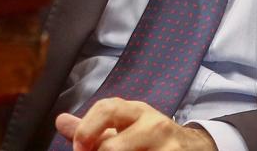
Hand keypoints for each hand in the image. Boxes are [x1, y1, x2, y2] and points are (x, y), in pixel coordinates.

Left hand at [55, 99, 216, 150]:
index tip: (78, 148)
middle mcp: (153, 125)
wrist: (195, 148)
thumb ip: (91, 127)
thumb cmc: (150, 138)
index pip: (106, 109)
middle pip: (113, 147)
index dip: (86, 130)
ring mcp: (168, 148)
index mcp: (135, 111)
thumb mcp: (124, 126)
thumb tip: (61, 121)